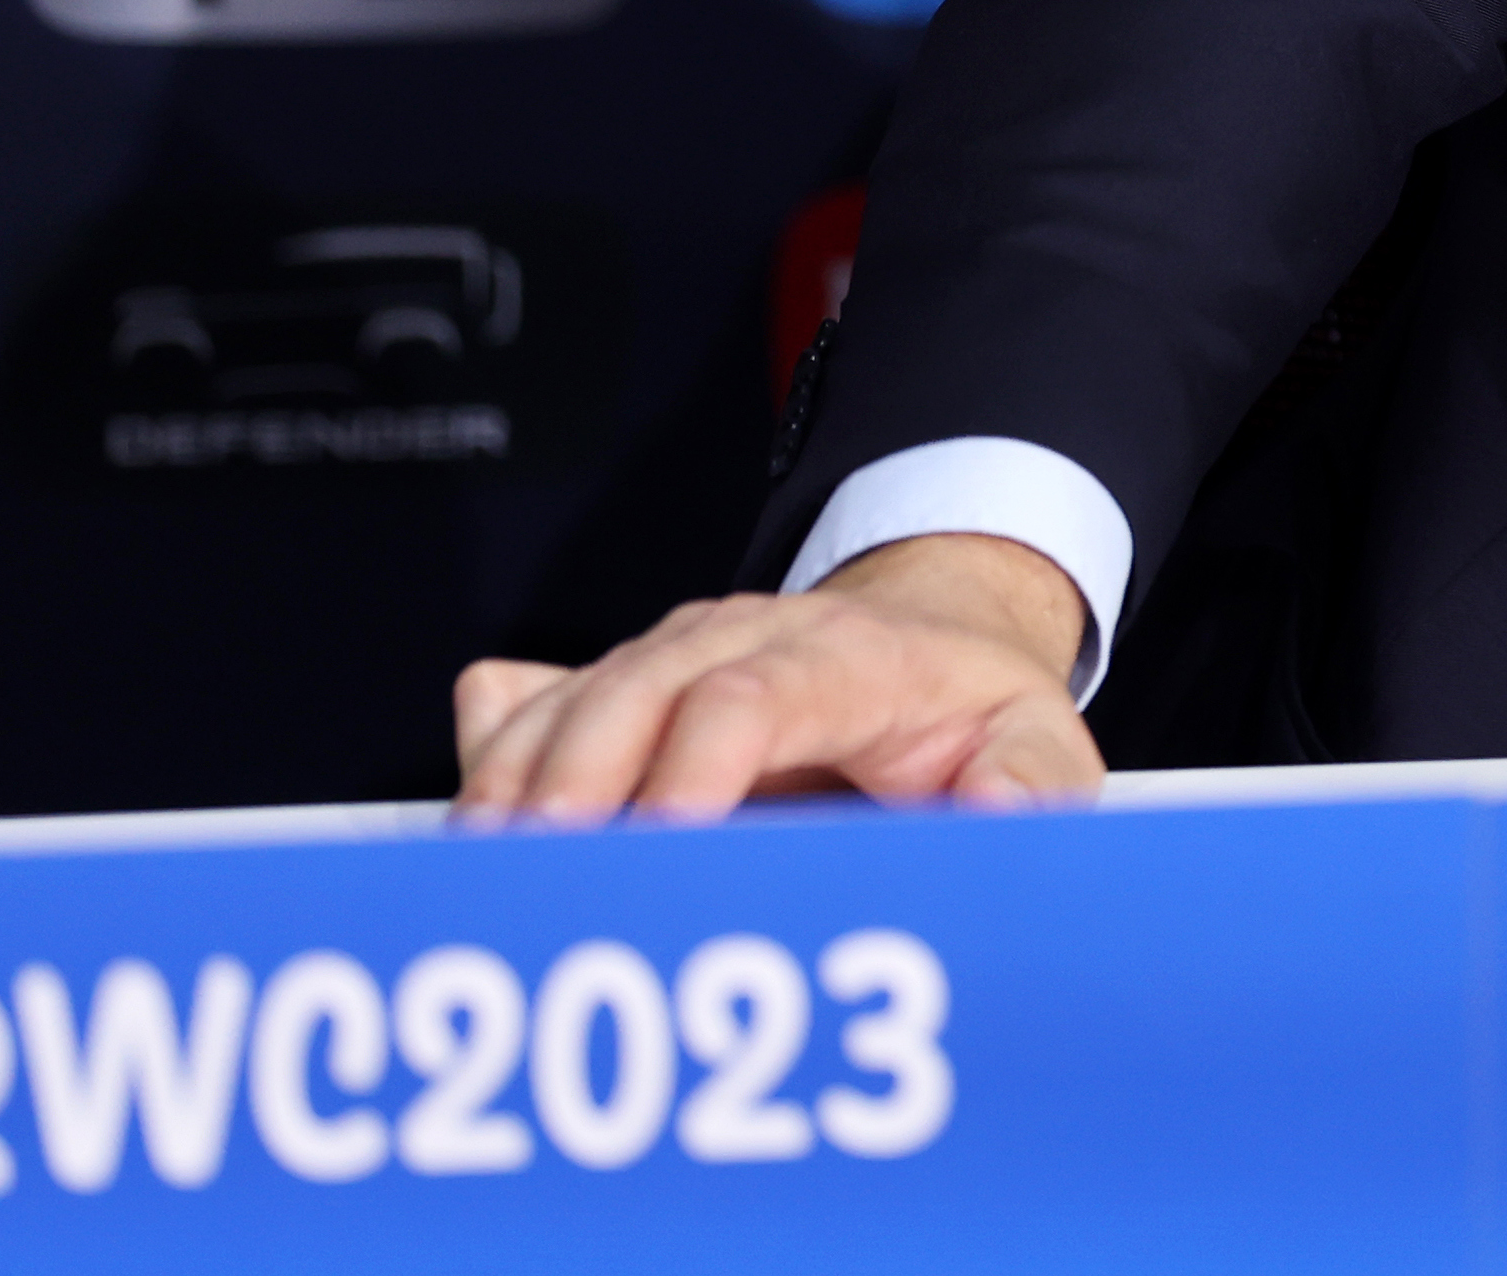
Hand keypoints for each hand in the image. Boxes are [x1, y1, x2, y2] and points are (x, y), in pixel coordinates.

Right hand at [450, 532, 1099, 828]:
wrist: (930, 631)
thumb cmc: (972, 708)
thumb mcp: (1038, 739)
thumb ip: (1033, 784)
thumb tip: (997, 813)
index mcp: (850, 656)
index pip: (762, 689)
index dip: (703, 755)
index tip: (666, 832)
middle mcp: (743, 640)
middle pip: (642, 687)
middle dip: (584, 775)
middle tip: (546, 868)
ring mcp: (669, 659)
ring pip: (572, 698)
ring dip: (518, 784)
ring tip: (487, 875)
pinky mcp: (619, 692)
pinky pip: (531, 715)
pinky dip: (490, 775)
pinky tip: (468, 845)